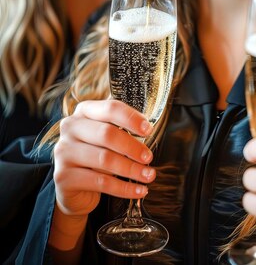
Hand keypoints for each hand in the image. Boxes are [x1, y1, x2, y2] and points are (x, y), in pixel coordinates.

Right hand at [53, 99, 155, 218]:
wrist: (72, 188)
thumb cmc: (95, 156)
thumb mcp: (105, 138)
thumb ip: (120, 130)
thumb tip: (147, 132)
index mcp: (83, 112)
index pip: (109, 108)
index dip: (131, 118)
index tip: (148, 130)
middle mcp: (70, 128)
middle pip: (107, 134)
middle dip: (132, 147)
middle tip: (148, 157)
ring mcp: (64, 152)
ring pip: (105, 159)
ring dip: (131, 169)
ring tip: (148, 175)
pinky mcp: (63, 176)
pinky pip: (101, 182)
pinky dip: (124, 188)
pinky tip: (139, 190)